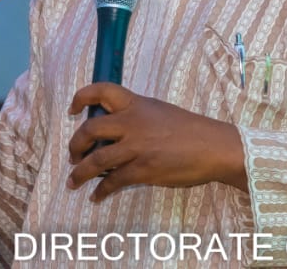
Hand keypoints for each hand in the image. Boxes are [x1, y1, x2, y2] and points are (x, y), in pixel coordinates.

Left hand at [65, 83, 246, 200]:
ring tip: (73, 181)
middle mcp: (131, 123)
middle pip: (89, 129)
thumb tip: (115, 130)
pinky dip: (101, 191)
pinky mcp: (142, 170)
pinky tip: (97, 196)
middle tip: (72, 155)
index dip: (81, 98)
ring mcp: (136, 147)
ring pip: (95, 160)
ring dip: (79, 173)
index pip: (101, 91)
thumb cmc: (190, 129)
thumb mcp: (160, 112)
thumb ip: (136, 117)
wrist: (213, 147)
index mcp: (137, 104)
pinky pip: (112, 181)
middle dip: (74, 145)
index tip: (72, 110)